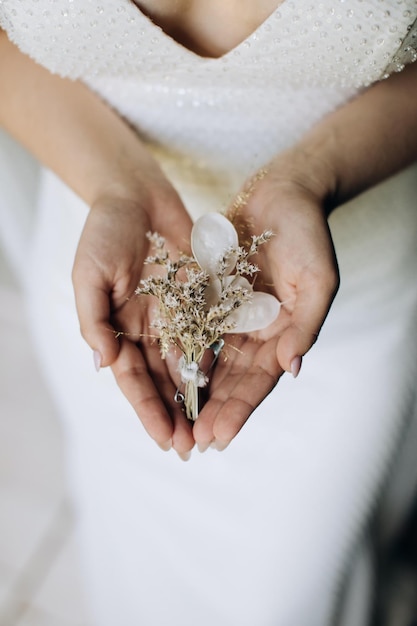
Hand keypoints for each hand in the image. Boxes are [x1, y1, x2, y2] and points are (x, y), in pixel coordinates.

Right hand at [72, 170, 195, 455]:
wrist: (136, 194)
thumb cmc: (104, 232)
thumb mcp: (89, 275)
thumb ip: (94, 321)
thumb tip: (102, 366)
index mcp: (117, 329)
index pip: (133, 380)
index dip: (147, 411)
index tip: (164, 440)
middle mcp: (146, 330)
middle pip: (161, 381)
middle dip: (174, 415)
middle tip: (191, 448)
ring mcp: (173, 317)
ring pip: (186, 365)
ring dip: (196, 398)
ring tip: (210, 429)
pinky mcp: (197, 300)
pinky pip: (208, 335)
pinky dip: (215, 361)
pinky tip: (226, 386)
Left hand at [193, 153, 339, 449]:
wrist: (283, 193)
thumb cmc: (308, 235)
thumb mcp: (317, 281)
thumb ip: (306, 325)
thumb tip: (292, 370)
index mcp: (284, 333)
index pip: (261, 381)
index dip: (240, 410)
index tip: (218, 437)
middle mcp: (257, 331)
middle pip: (231, 380)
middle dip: (212, 411)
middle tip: (190, 443)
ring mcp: (233, 315)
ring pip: (210, 360)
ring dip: (194, 391)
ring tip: (174, 421)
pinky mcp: (212, 296)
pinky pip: (194, 327)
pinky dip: (181, 351)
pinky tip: (163, 375)